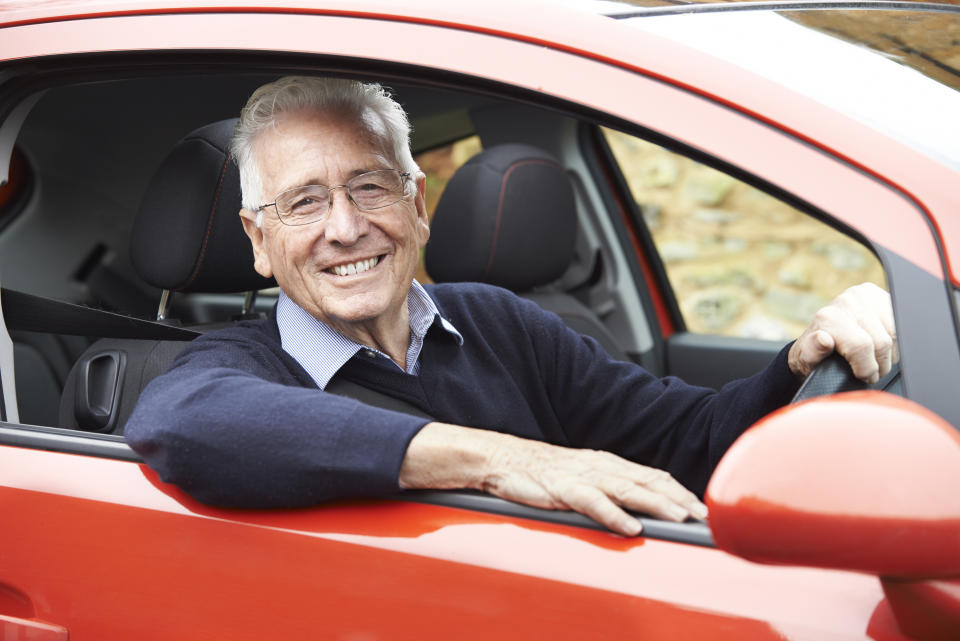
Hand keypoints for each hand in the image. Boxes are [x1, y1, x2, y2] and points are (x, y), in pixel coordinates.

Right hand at [482, 436, 707, 535]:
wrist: (501, 459)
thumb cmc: (540, 472)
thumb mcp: (580, 477)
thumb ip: (606, 490)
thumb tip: (635, 510)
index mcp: (607, 463)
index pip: (652, 475)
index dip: (679, 491)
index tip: (702, 507)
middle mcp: (600, 466)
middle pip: (648, 481)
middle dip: (678, 498)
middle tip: (703, 515)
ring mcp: (582, 476)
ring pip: (627, 489)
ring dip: (656, 504)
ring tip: (679, 518)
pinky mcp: (562, 488)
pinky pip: (593, 502)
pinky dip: (613, 514)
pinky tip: (631, 527)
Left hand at [788, 283, 895, 382]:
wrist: (822, 338)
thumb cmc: (815, 353)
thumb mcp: (806, 359)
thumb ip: (812, 351)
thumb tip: (824, 340)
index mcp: (829, 316)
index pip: (861, 346)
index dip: (866, 368)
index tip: (864, 376)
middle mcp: (848, 301)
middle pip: (882, 342)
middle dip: (879, 364)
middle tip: (871, 372)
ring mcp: (866, 296)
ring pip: (895, 333)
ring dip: (889, 352)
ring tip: (875, 360)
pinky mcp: (881, 296)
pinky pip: (900, 323)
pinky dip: (894, 339)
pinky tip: (881, 345)